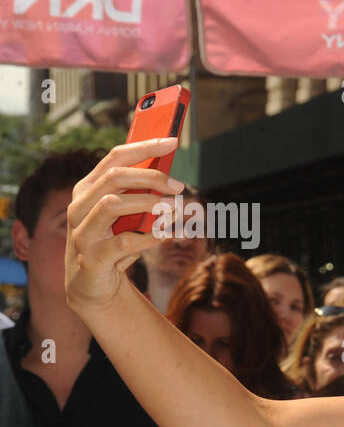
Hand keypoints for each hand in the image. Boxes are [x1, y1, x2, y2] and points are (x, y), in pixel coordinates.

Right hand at [64, 138, 182, 315]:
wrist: (93, 285)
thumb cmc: (114, 243)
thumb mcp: (128, 216)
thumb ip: (141, 196)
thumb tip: (172, 178)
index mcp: (88, 188)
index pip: (114, 157)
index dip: (144, 147)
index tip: (173, 141)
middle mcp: (80, 205)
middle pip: (114, 178)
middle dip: (151, 177)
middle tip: (180, 187)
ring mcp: (82, 231)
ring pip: (112, 205)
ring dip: (149, 204)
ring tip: (175, 209)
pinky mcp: (92, 258)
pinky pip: (122, 243)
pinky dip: (148, 237)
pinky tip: (167, 235)